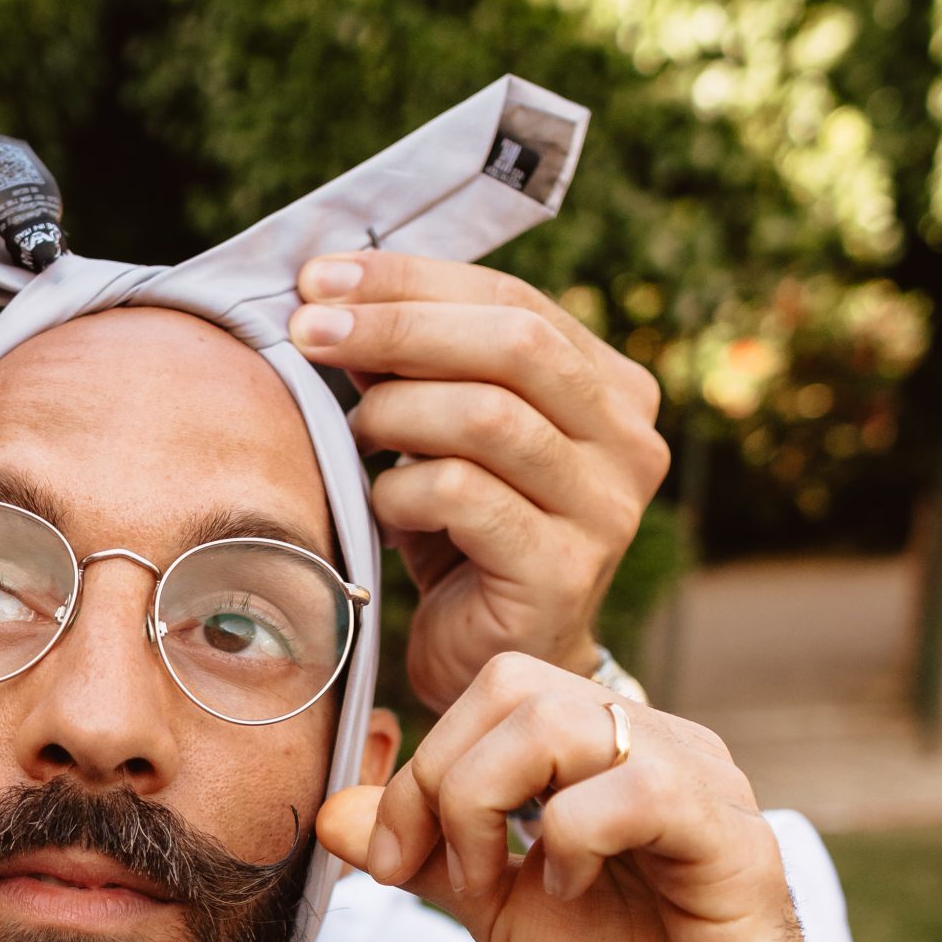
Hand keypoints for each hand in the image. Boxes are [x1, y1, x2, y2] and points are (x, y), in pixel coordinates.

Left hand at [289, 254, 667, 711]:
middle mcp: (630, 443)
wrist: (490, 662)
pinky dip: (402, 489)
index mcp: (614, 389)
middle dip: (397, 327)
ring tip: (354, 434)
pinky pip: (464, 496)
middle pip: (514, 344)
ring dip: (394, 413)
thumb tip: (333, 294)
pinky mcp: (564, 572)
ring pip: (488, 416)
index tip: (318, 278)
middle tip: (310, 331)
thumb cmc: (461, 540)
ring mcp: (607, 511)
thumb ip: (412, 367)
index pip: (515, 301)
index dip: (412, 281)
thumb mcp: (438, 435)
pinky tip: (383, 504)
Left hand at [316, 656, 937, 941]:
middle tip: (442, 870)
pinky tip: (571, 891)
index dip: (420, 767)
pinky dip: (572, 840)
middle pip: (514, 686)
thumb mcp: (496, 907)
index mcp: (603, 744)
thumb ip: (424, 854)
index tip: (392, 859)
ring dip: (491, 807)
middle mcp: (654, 738)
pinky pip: (634, 789)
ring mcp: (698, 776)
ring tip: (500, 883)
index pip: (490, 692)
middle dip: (443, 780)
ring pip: (562, 723)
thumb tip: (331, 814)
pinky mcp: (732, 834)